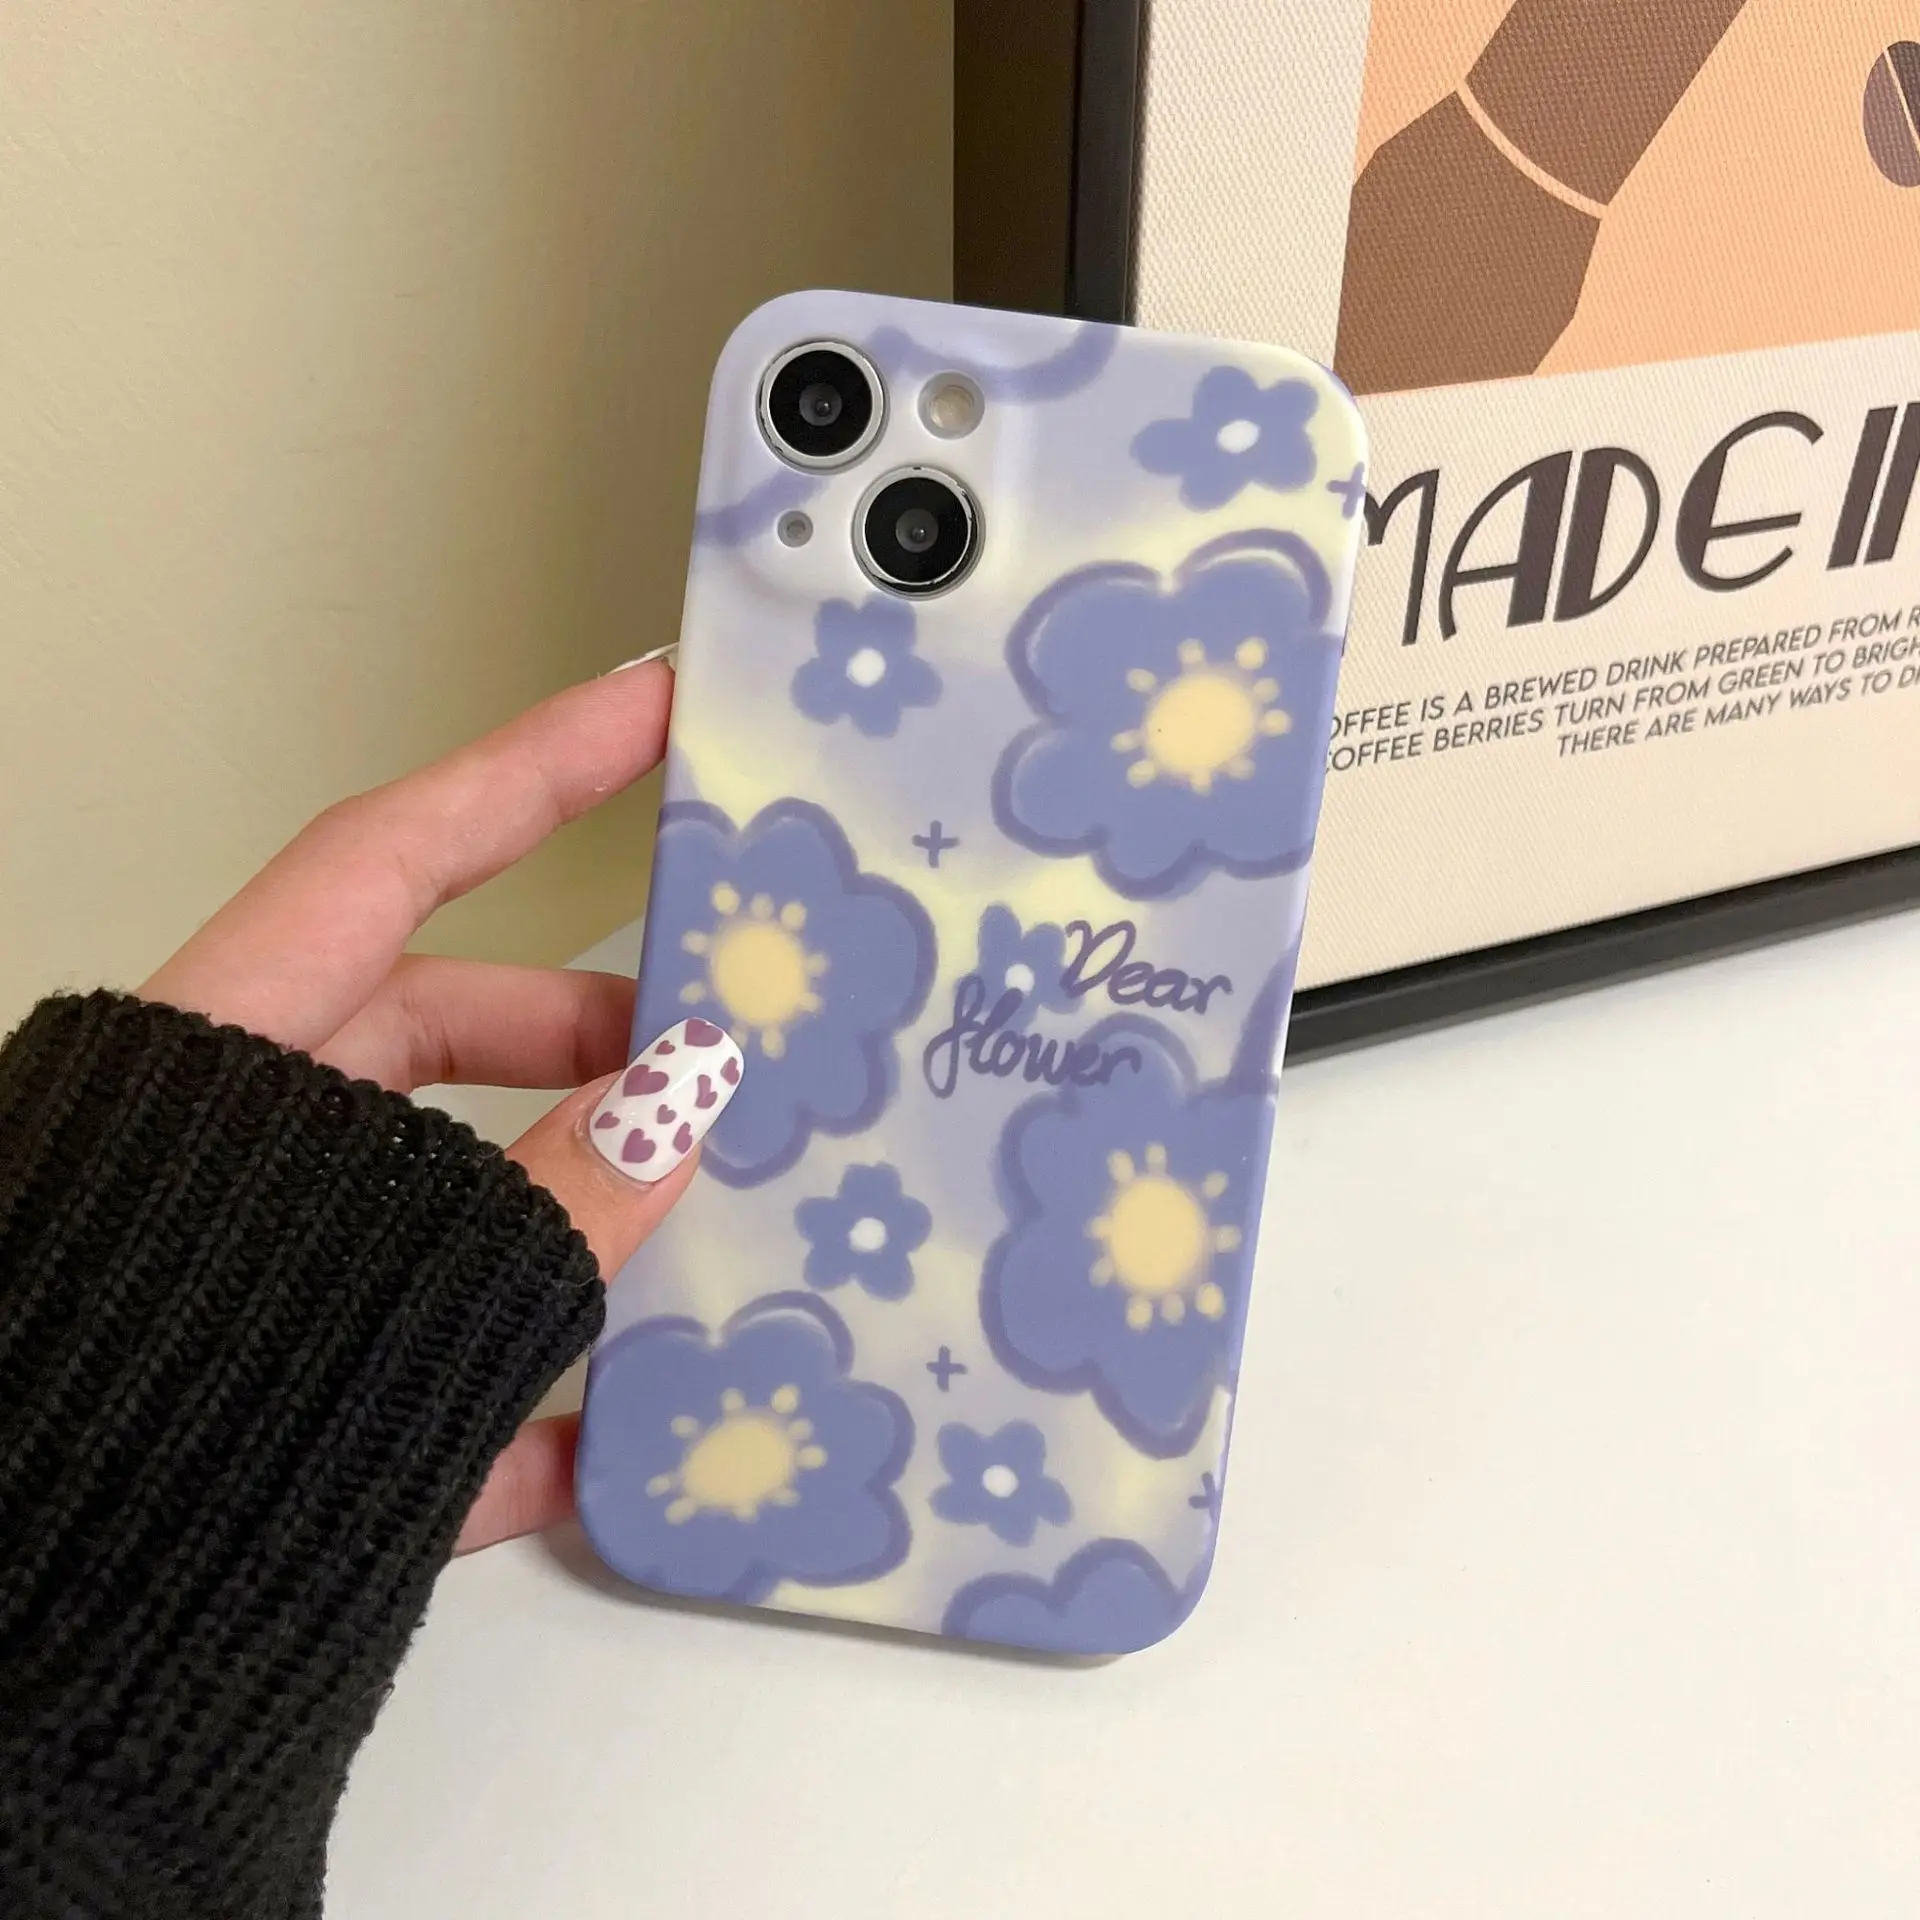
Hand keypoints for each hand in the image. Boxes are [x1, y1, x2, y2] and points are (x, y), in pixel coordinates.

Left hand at [141, 661, 701, 1553]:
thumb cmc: (132, 1407)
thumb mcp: (367, 1268)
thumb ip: (551, 1191)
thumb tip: (695, 1093)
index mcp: (221, 1060)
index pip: (395, 860)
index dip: (528, 768)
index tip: (650, 702)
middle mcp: (238, 1145)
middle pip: (433, 1034)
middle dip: (584, 1034)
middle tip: (718, 1053)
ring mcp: (257, 1280)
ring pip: (441, 1203)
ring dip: (571, 1217)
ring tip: (707, 1229)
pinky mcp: (277, 1418)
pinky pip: (425, 1377)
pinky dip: (525, 1402)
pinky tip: (626, 1437)